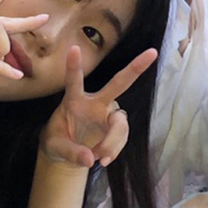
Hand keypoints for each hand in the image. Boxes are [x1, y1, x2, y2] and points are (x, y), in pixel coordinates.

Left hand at [40, 45, 157, 168]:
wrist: (68, 153)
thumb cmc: (57, 141)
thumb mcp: (54, 147)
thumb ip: (71, 153)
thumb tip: (90, 159)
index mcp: (74, 100)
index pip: (75, 81)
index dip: (74, 66)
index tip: (74, 48)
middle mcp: (97, 101)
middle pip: (119, 83)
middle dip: (135, 68)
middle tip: (152, 53)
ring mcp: (109, 113)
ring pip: (120, 123)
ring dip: (112, 142)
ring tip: (99, 159)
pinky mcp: (117, 126)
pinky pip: (122, 137)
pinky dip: (114, 149)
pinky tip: (104, 159)